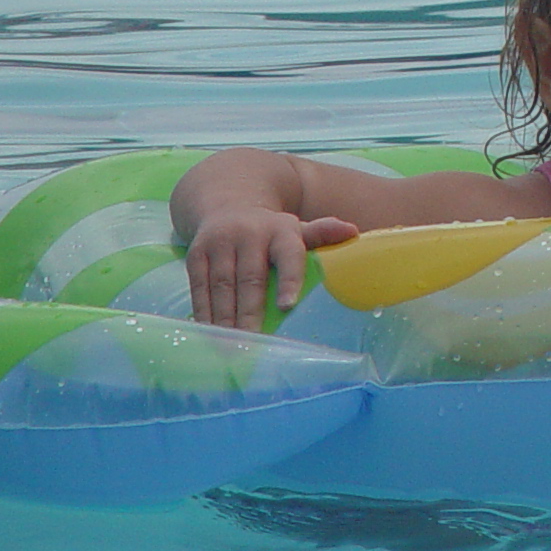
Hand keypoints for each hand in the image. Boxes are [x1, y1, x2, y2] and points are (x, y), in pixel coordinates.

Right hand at [185, 210, 359, 329]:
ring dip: (226, 318)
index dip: (289, 280)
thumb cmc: (270, 231)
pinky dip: (204, 311)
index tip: (287, 307)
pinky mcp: (197, 253)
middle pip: (251, 278)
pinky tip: (210, 333)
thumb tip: (353, 232)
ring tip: (231, 346)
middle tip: (253, 342)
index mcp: (281, 230)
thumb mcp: (296, 229)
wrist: (228, 203)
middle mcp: (249, 234)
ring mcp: (221, 242)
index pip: (289, 255)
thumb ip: (322, 235)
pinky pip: (200, 286)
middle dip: (251, 313)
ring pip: (223, 285)